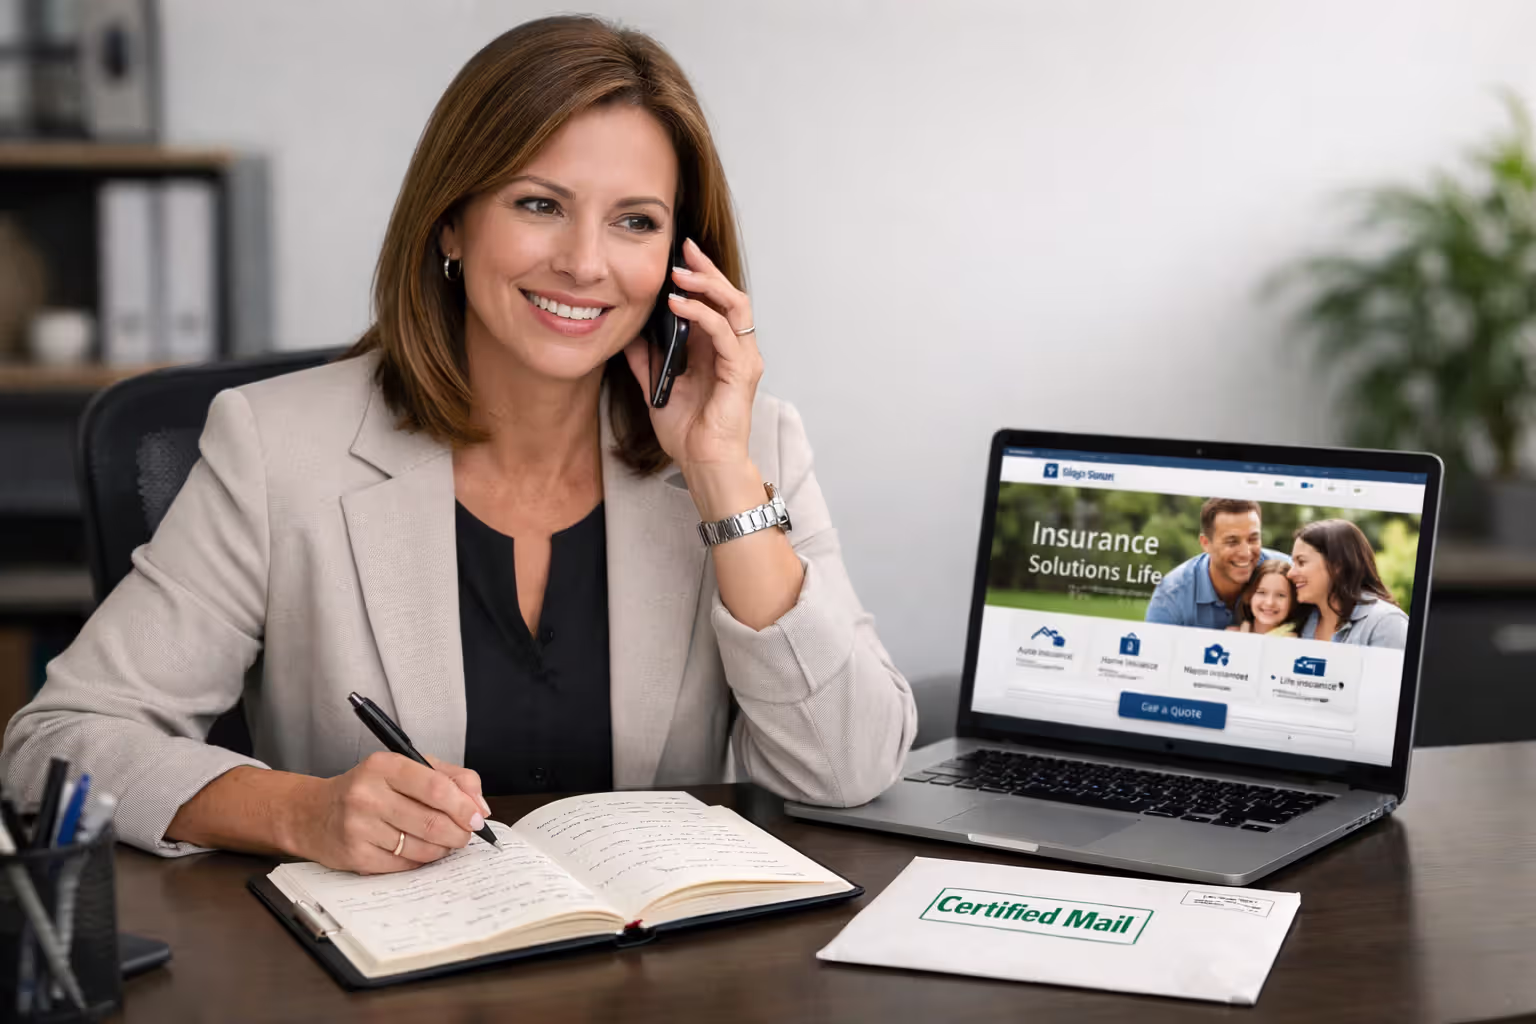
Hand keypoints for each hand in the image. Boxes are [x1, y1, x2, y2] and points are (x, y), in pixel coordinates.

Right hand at [286, 752, 491, 873]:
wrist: (314, 814)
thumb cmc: (369, 788)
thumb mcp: (407, 768)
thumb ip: (450, 778)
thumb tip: (479, 806)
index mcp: (384, 766)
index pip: (436, 787)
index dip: (463, 806)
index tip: (477, 817)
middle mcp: (368, 795)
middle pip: (432, 822)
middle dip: (459, 833)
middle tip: (465, 834)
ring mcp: (359, 827)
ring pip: (421, 848)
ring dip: (442, 849)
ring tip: (442, 842)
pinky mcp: (355, 856)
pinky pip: (404, 865)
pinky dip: (420, 861)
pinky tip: (417, 851)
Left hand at [623, 237, 761, 474]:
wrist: (703, 463)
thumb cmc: (688, 432)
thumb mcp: (656, 387)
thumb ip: (647, 360)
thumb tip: (629, 333)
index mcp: (718, 350)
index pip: (715, 301)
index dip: (699, 276)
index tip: (677, 254)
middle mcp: (735, 349)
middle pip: (729, 295)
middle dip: (706, 269)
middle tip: (684, 248)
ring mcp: (742, 358)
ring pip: (734, 305)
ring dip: (706, 285)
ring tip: (679, 274)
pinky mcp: (741, 370)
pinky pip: (723, 331)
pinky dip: (701, 313)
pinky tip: (677, 305)